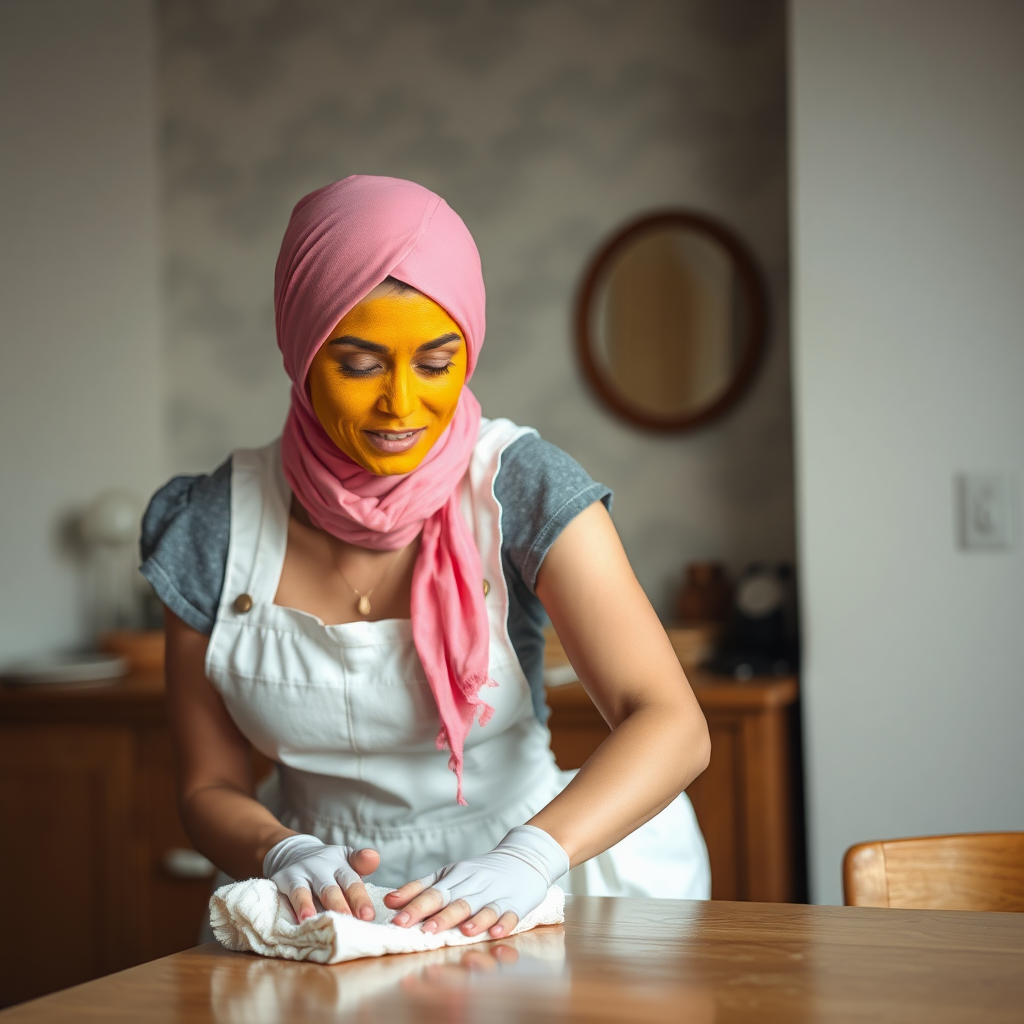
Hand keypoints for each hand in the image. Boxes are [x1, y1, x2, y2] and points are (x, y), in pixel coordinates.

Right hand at [264, 834, 379, 921]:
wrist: (296, 852)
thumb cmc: (329, 867)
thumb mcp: (347, 861)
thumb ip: (362, 865)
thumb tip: (374, 857)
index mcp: (341, 864)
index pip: (352, 882)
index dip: (360, 899)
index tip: (368, 916)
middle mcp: (322, 866)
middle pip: (331, 889)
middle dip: (340, 906)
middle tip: (349, 922)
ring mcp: (302, 871)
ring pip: (307, 891)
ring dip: (311, 906)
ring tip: (318, 920)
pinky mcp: (284, 878)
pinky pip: (291, 893)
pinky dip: (297, 905)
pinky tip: (301, 918)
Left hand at [383, 825, 567, 938]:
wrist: (522, 857)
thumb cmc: (477, 873)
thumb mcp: (448, 874)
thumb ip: (419, 888)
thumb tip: (389, 901)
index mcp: (456, 877)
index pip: (434, 893)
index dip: (416, 907)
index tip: (399, 921)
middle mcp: (475, 885)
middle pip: (457, 901)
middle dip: (441, 917)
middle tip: (425, 931)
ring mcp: (496, 894)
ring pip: (483, 908)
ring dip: (474, 920)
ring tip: (462, 932)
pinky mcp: (516, 904)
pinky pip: (510, 915)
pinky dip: (503, 924)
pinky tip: (496, 933)